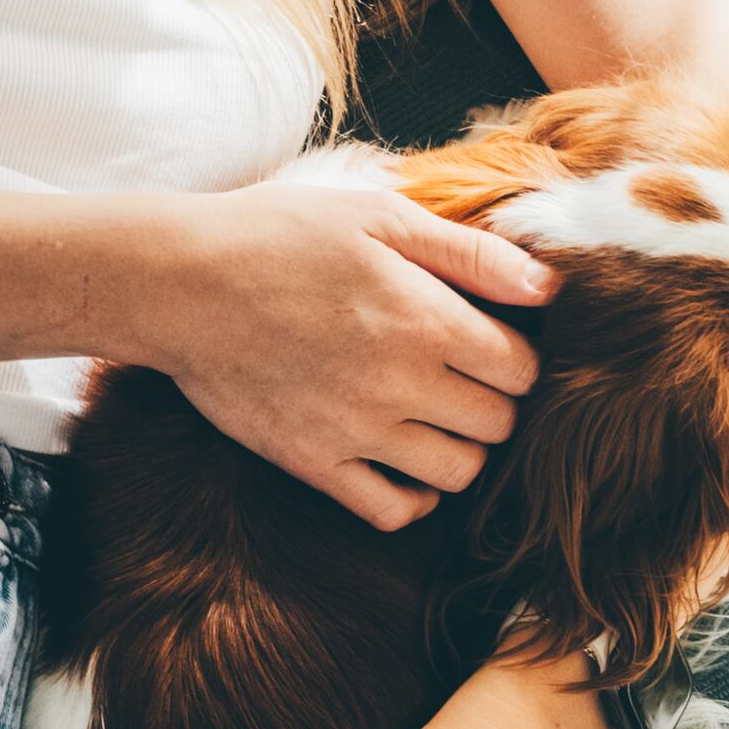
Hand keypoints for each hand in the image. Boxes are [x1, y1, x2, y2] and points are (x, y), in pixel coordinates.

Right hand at [140, 178, 552, 530]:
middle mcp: (401, 384)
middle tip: (465, 378)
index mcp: (426, 318)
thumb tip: (549, 287)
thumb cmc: (279, 236)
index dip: (517, 356)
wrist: (178, 284)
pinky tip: (402, 465)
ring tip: (436, 418)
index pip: (521, 369)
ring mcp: (357, 431)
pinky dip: (412, 499)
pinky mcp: (313, 463)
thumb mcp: (378, 216)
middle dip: (495, 403)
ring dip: (460, 450)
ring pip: (457, 475)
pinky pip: (392, 511)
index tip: (492, 341)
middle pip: (498, 425)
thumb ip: (469, 252)